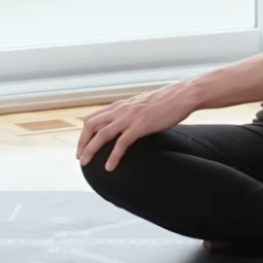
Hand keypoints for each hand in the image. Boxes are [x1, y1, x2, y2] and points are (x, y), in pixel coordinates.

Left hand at [75, 83, 196, 172]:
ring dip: (91, 150)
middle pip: (91, 125)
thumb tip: (127, 124)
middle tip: (80, 157)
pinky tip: (110, 167)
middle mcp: (121, 110)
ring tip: (85, 163)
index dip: (84, 132)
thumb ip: (131, 113)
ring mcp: (129, 118)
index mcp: (121, 105)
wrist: (181, 95)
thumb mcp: (142, 105)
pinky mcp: (140, 126)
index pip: (93, 117)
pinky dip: (113, 156)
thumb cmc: (166, 101)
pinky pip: (121, 143)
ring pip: (101, 134)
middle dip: (82, 142)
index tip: (82, 144)